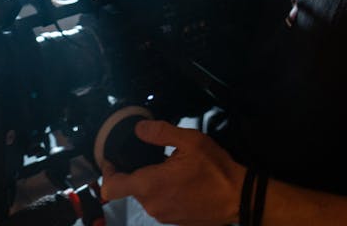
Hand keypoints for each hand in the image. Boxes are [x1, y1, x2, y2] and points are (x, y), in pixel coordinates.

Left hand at [100, 120, 243, 225]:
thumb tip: (139, 129)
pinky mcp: (175, 221)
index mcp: (150, 185)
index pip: (110, 187)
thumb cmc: (216, 170)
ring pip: (146, 197)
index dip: (106, 172)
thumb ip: (160, 132)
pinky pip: (160, 205)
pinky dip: (164, 193)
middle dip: (135, 172)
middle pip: (129, 188)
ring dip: (151, 183)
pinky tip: (180, 183)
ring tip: (169, 169)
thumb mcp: (190, 141)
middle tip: (151, 157)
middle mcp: (152, 205)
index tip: (112, 159)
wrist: (239, 198)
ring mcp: (164, 216)